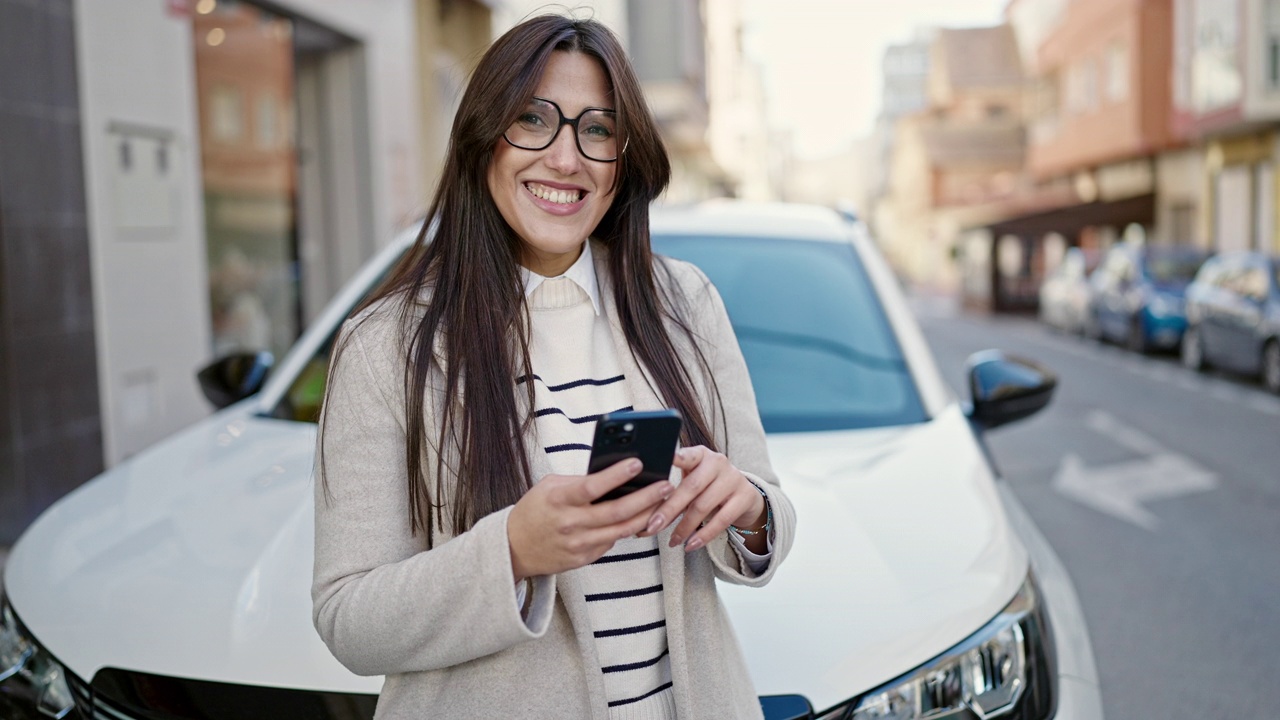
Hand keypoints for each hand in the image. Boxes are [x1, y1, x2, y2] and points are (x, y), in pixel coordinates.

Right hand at [507, 458, 672, 580]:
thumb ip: (579, 481)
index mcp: (558, 500)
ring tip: (663, 500)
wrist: (514, 547)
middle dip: (646, 498)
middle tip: (666, 485)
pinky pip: (612, 542)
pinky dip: (629, 529)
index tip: (638, 463)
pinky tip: (643, 517)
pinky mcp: (583, 559)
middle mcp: (569, 524)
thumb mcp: (550, 486)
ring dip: (646, 515)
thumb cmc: (535, 509)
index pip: (592, 487)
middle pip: (616, 512)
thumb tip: (615, 473)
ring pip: (621, 530)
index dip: (616, 475)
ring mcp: (578, 544)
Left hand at [639, 446, 766, 552]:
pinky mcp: (744, 497)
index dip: (676, 457)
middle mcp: (717, 462)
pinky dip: (704, 535)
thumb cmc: (707, 487)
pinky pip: (722, 520)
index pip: (687, 455)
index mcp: (700, 454)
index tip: (665, 459)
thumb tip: (639, 514)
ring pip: (704, 505)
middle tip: (652, 527)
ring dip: (685, 527)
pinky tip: (691, 545)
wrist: (743, 495)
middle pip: (691, 487)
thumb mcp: (691, 481)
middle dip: (669, 509)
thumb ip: (670, 491)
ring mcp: (733, 479)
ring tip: (672, 541)